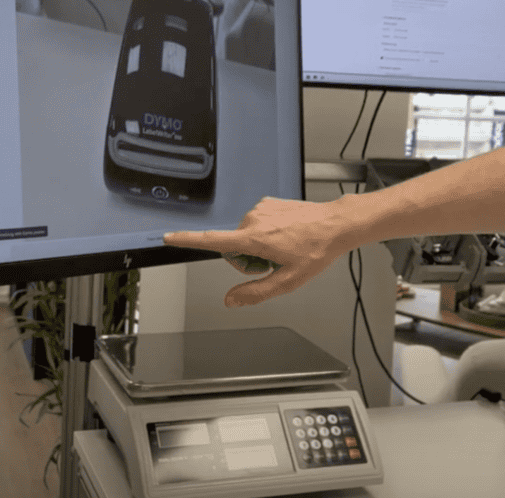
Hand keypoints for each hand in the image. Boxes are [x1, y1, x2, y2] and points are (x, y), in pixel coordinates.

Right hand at [163, 196, 351, 306]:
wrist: (336, 224)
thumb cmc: (316, 250)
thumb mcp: (288, 281)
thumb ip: (256, 293)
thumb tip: (231, 301)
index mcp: (254, 238)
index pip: (213, 240)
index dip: (188, 240)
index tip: (168, 237)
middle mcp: (253, 219)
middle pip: (233, 247)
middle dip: (248, 259)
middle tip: (275, 262)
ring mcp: (261, 209)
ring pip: (246, 236)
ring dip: (259, 246)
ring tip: (285, 247)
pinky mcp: (268, 203)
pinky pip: (257, 223)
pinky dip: (267, 233)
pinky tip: (287, 236)